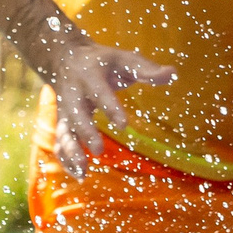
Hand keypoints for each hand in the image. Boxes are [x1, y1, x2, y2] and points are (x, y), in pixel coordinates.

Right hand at [39, 41, 174, 180]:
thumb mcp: (124, 60)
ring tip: (83, 171)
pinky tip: (79, 175)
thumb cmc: (104, 62)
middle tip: (99, 150)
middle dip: (86, 133)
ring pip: (63, 132)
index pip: (100, 92)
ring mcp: (64, 110)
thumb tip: (173, 74)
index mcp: (90, 76)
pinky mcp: (61, 122)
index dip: (111, 108)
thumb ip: (147, 69)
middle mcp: (73, 94)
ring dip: (71, 152)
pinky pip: (59, 142)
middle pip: (76, 115)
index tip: (123, 126)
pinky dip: (66, 159)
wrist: (65, 58)